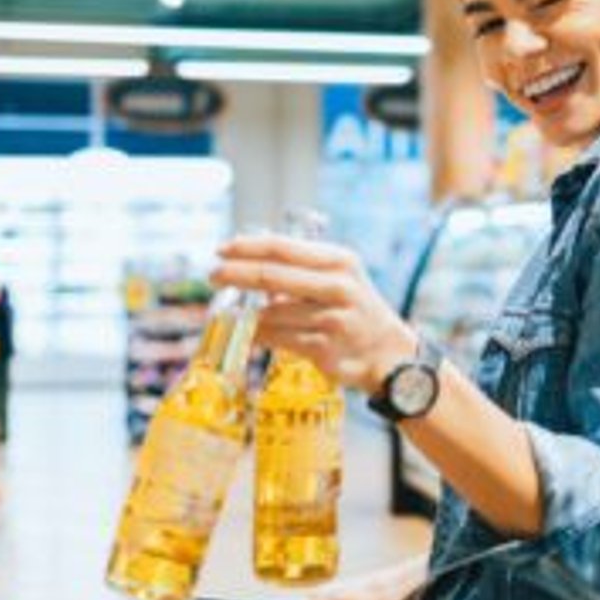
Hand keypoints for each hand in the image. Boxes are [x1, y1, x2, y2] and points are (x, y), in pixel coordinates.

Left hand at [211, 234, 415, 394]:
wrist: (387, 352)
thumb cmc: (354, 308)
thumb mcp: (338, 277)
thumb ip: (300, 267)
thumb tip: (247, 258)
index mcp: (339, 261)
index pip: (282, 248)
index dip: (247, 247)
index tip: (221, 250)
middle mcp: (338, 286)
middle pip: (272, 276)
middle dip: (235, 274)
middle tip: (212, 276)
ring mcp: (332, 319)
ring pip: (271, 313)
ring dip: (250, 314)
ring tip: (243, 314)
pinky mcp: (324, 348)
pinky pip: (278, 338)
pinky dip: (260, 335)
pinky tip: (252, 333)